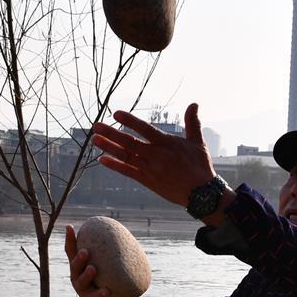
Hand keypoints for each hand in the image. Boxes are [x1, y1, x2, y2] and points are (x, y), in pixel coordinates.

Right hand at [65, 225, 129, 296]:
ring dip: (86, 275)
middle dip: (79, 259)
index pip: (71, 251)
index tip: (69, 227)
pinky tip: (107, 291)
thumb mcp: (104, 264)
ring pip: (81, 281)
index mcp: (79, 265)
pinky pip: (95, 296)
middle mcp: (76, 275)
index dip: (69, 240)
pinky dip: (100, 293)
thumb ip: (108, 252)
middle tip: (86, 251)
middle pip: (74, 266)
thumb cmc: (104, 277)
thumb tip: (122, 233)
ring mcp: (81, 288)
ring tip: (93, 269)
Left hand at [91, 103, 215, 208]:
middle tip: (96, 126)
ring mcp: (150, 169)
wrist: (201, 193)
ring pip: (126, 156)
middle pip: (129, 142)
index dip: (130, 121)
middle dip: (111, 133)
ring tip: (95, 140)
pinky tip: (102, 159)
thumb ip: (193, 122)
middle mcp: (156, 155)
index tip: (116, 114)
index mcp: (167, 143)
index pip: (145, 129)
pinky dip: (115, 165)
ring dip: (109, 147)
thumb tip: (194, 103)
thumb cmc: (200, 166)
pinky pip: (128, 172)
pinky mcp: (148, 181)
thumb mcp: (198, 142)